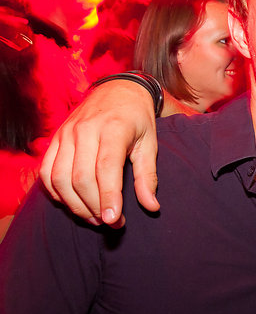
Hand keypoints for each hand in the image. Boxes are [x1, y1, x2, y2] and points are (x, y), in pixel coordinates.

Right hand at [39, 80, 159, 227]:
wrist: (118, 90)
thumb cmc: (137, 120)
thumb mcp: (150, 144)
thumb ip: (149, 176)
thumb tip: (152, 206)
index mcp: (113, 129)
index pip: (106, 169)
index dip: (108, 197)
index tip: (113, 220)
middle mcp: (85, 131)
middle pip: (81, 178)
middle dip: (94, 206)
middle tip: (111, 223)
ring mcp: (66, 134)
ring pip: (59, 178)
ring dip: (75, 205)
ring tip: (95, 218)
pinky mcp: (55, 139)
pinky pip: (46, 173)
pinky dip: (57, 193)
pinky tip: (75, 204)